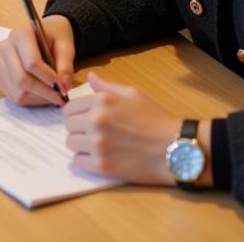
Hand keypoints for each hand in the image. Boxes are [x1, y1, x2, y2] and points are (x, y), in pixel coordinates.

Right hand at [0, 14, 73, 104]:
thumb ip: (65, 65)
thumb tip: (63, 86)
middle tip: (61, 96)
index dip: (48, 78)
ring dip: (38, 98)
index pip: (31, 63)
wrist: (44, 34)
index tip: (64, 86)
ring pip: (16, 91)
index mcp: (21, 35)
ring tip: (53, 95)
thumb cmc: (54, 38)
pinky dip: (30, 100)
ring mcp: (0, 62)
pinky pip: (13, 95)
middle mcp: (6, 47)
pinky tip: (42, 93)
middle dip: (44, 92)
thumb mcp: (66, 46)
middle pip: (21, 79)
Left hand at [63, 73, 185, 184]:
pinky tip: (100, 156)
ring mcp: (98, 145)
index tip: (85, 118)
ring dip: (81, 144)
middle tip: (93, 132)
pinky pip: (78, 161)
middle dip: (78, 128)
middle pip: (68, 125)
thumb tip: (90, 78)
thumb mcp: (132, 94)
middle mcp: (95, 121)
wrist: (175, 149)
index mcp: (101, 101)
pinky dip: (86, 159)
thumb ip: (106, 86)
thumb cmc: (155, 119)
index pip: (70, 107)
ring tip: (97, 144)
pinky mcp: (102, 166)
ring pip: (71, 143)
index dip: (77, 113)